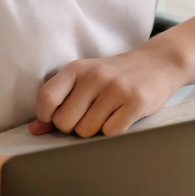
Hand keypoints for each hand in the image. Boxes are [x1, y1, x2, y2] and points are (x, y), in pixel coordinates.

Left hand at [30, 44, 188, 137]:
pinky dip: (114, 132)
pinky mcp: (136, 101)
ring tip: (109, 114)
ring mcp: (116, 88)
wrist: (158, 63)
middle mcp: (94, 76)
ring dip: (96, 131)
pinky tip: (122, 118)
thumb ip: (58, 102)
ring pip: (87, 131)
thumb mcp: (84, 80)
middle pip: (65, 123)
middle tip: (90, 116)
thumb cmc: (115, 76)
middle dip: (75, 127)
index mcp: (76, 69)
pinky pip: (111, 133)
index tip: (59, 117)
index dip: (48, 117)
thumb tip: (35, 130)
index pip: (46, 99)